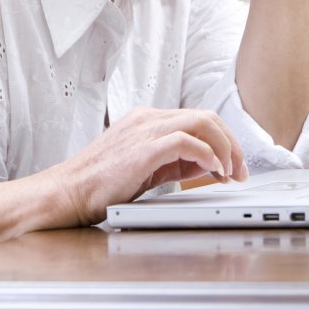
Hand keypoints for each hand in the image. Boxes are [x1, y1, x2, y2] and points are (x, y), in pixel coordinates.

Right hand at [45, 107, 247, 226]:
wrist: (67, 192)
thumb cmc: (100, 185)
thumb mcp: (145, 167)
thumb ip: (174, 161)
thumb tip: (207, 165)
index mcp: (147, 120)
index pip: (198, 118)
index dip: (223, 140)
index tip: (234, 165)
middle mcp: (148, 119)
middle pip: (206, 116)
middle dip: (231, 143)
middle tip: (241, 171)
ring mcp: (145, 131)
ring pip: (201, 122)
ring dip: (224, 148)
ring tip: (231, 172)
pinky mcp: (142, 149)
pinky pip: (186, 141)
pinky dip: (206, 154)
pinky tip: (214, 171)